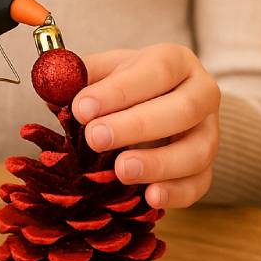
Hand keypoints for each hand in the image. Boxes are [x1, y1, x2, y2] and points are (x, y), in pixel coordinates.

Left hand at [72, 44, 219, 208]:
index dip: (120, 91)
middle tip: (96, 138)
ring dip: (159, 163)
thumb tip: (51, 84)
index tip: (82, 108)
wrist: (158, 108)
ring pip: (198, 151)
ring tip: (121, 170)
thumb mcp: (104, 72)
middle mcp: (202, 95)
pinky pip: (200, 185)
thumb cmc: (127, 88)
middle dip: (137, 126)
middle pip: (183, 111)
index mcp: (177, 63)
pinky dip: (176, 194)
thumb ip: (79, 76)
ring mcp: (210, 134)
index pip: (156, 72)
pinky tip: (150, 198)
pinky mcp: (206, 168)